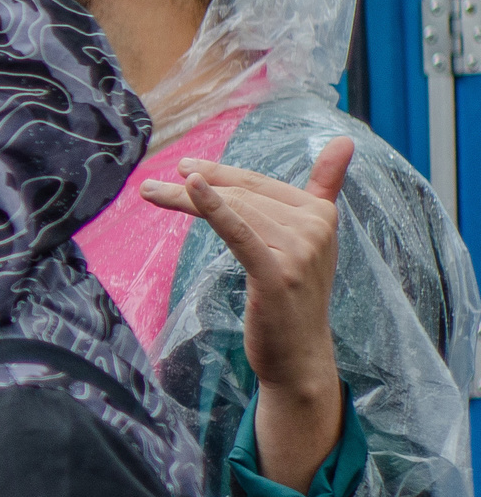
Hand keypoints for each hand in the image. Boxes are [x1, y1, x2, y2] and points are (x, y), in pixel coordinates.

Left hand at [139, 138, 349, 490]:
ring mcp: (300, 251)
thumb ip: (324, 188)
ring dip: (185, 200)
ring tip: (150, 192)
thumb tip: (345, 140)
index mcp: (321, 214)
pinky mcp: (277, 274)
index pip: (258, 184)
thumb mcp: (309, 238)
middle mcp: (316, 228)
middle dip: (194, 186)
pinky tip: (191, 187)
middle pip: (241, 196)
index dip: (220, 174)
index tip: (184, 166)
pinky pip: (239, 232)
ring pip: (234, 212)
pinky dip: (215, 208)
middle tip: (151, 183)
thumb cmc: (294, 297)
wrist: (298, 355)